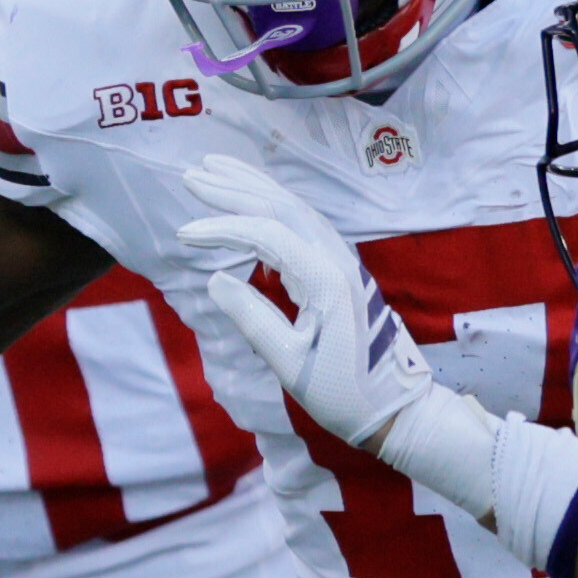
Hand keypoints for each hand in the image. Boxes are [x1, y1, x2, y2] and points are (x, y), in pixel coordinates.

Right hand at [176, 156, 430, 449]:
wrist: (394, 404)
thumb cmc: (341, 391)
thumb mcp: (289, 363)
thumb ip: (251, 317)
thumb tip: (216, 279)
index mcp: (324, 279)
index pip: (266, 235)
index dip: (222, 230)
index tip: (183, 236)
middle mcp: (336, 259)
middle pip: (282, 206)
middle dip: (235, 188)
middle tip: (192, 174)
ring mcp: (341, 260)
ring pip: (294, 209)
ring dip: (254, 188)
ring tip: (217, 172)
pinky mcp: (339, 269)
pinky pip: (302, 224)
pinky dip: (272, 207)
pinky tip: (253, 205)